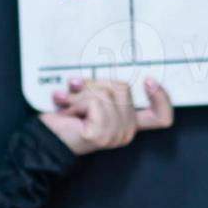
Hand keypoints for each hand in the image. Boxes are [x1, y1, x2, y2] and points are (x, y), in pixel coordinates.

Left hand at [38, 76, 173, 154]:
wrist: (44, 138)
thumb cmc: (65, 118)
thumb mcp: (92, 98)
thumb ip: (107, 89)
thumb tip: (111, 69)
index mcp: (129, 124)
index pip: (161, 116)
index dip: (162, 97)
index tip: (149, 81)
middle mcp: (126, 132)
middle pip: (123, 88)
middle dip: (95, 84)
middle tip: (78, 96)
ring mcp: (115, 135)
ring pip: (107, 91)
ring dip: (82, 93)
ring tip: (70, 104)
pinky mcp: (100, 133)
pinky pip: (94, 101)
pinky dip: (76, 100)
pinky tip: (67, 109)